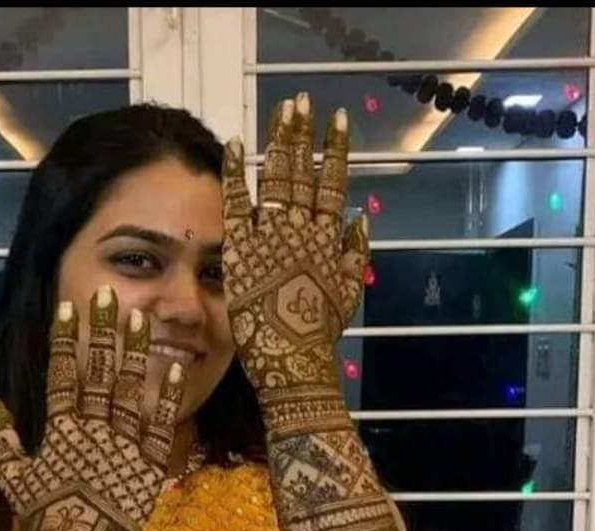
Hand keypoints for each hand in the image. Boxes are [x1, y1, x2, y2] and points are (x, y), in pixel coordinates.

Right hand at [0, 285, 188, 530]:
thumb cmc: (38, 525)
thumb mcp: (13, 478)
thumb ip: (0, 434)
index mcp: (59, 434)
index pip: (63, 375)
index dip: (67, 340)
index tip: (70, 307)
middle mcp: (93, 435)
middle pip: (99, 374)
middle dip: (104, 331)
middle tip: (109, 294)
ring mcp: (123, 451)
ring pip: (131, 392)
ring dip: (136, 353)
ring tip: (141, 318)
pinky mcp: (148, 472)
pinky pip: (160, 428)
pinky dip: (166, 397)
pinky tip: (173, 367)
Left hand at [221, 92, 367, 428]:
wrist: (294, 364)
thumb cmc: (319, 337)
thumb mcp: (347, 295)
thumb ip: (355, 255)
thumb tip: (362, 219)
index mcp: (329, 242)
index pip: (334, 186)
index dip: (335, 151)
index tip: (336, 121)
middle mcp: (303, 233)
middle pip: (304, 174)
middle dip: (303, 135)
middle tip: (300, 102)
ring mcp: (272, 240)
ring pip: (277, 181)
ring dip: (279, 143)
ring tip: (280, 112)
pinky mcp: (242, 253)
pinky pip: (237, 205)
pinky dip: (236, 174)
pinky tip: (232, 146)